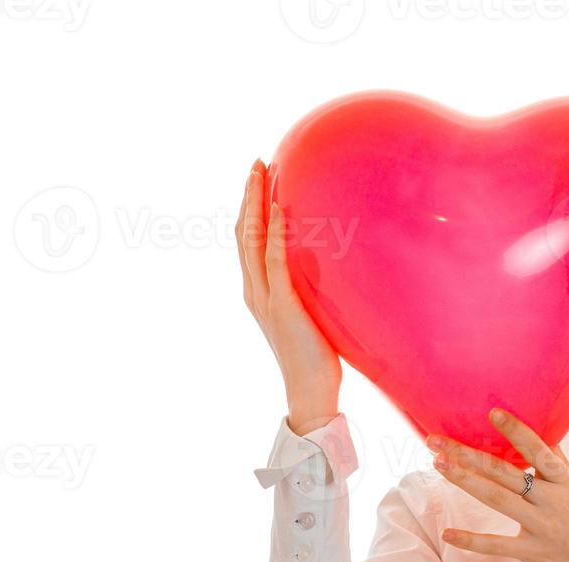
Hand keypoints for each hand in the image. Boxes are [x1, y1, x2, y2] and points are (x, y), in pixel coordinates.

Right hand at [235, 158, 342, 434]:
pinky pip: (276, 264)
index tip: (256, 178)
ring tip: (262, 174)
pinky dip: (277, 235)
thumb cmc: (315, 357)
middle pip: (243, 233)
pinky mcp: (284, 307)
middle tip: (255, 163)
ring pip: (252, 241)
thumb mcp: (308, 315)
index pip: (247, 241)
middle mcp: (254, 291)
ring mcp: (265, 299)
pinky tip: (282, 210)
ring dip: (257, 204)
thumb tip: (326, 267)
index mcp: (256, 292)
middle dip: (248, 196)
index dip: (249, 208)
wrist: (310, 391)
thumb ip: (306, 291)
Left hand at [427, 407, 568, 561]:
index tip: (492, 413)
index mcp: (566, 481)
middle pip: (506, 473)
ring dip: (465, 482)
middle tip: (437, 441)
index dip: (515, 431)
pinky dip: (471, 541)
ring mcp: (543, 527)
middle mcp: (554, 500)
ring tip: (439, 465)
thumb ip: (560, 466)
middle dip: (469, 454)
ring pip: (498, 500)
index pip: (538, 450)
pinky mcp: (535, 554)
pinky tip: (447, 535)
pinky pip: (498, 545)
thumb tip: (547, 435)